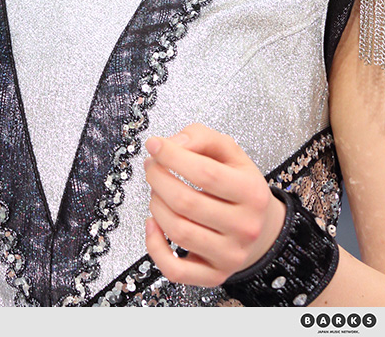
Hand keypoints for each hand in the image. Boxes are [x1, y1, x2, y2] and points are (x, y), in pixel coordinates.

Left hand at [144, 123, 285, 286]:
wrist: (260, 226)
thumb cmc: (239, 184)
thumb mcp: (229, 151)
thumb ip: (200, 137)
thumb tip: (171, 144)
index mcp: (252, 192)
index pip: (205, 173)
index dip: (173, 156)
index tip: (155, 145)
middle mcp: (245, 226)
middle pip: (186, 202)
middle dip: (158, 178)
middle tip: (152, 167)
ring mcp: (230, 254)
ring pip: (178, 231)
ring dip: (156, 204)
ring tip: (157, 191)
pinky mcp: (214, 275)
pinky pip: (175, 270)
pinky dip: (155, 246)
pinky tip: (153, 223)